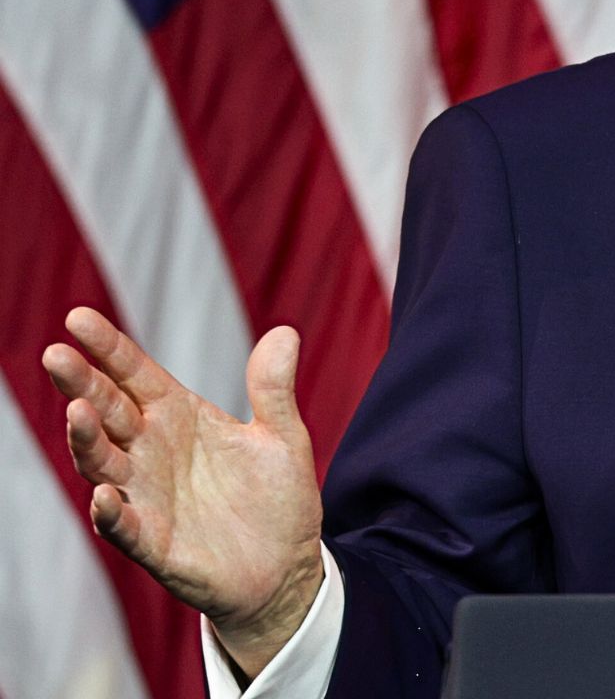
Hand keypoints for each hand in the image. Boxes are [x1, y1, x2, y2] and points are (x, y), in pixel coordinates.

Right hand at [42, 307, 324, 677]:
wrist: (286, 567)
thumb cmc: (275, 498)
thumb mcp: (282, 437)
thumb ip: (272, 389)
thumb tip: (285, 331)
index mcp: (179, 417)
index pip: (135, 375)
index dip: (108, 348)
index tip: (77, 318)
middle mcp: (151, 452)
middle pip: (108, 411)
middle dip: (82, 383)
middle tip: (57, 355)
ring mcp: (147, 496)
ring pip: (103, 463)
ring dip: (86, 440)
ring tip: (77, 412)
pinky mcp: (153, 542)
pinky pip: (124, 526)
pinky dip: (112, 511)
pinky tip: (106, 493)